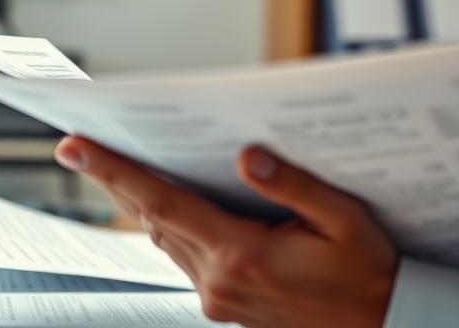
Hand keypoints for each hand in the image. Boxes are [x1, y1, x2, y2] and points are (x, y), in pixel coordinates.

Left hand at [54, 136, 397, 327]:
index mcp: (244, 256)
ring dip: (144, 203)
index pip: (164, 203)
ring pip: (166, 238)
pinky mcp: (224, 305)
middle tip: (84, 147)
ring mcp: (218, 298)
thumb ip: (294, 186)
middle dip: (118, 180)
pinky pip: (185, 256)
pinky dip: (171, 224)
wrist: (380, 324)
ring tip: (124, 166)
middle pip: (154, 219)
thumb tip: (248, 157)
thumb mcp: (344, 220)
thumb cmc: (366, 272)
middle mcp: (220, 281)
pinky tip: (176, 203)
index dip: (116, 173)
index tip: (77, 149)